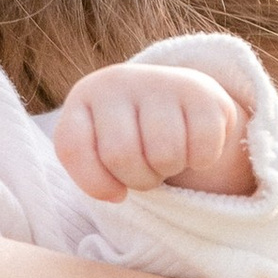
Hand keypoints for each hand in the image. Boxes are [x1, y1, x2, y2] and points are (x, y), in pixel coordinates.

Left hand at [55, 61, 252, 203]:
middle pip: (122, 156)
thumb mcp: (96, 149)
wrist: (175, 98)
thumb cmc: (128, 134)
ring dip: (170, 169)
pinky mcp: (203, 93)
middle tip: (147, 167)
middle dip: (139, 178)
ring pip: (165, 155)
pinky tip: (194, 143)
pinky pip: (202, 151)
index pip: (73, 148)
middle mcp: (118, 81)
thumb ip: (90, 174)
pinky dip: (201, 160)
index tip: (114, 189)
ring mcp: (162, 82)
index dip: (95, 183)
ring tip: (168, 153)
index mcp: (85, 96)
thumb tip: (116, 195)